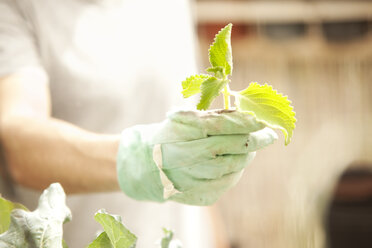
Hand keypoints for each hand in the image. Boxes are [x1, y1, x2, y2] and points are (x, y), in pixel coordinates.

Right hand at [116, 110, 276, 204]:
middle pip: (232, 149)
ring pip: (234, 167)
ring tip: (250, 148)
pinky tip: (235, 163)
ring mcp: (194, 180)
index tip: (263, 119)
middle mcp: (187, 159)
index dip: (246, 122)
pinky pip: (227, 182)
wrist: (146, 167)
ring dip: (246, 156)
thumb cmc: (169, 137)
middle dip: (255, 141)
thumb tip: (245, 116)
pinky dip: (235, 171)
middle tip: (269, 135)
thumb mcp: (183, 120)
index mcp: (182, 135)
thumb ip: (212, 117)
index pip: (221, 126)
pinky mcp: (200, 196)